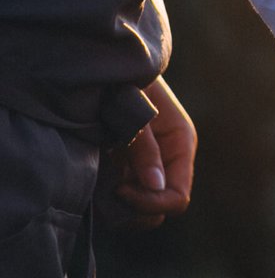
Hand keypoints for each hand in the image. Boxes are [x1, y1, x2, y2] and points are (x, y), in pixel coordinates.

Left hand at [112, 76, 195, 228]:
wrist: (98, 66)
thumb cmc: (121, 81)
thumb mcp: (136, 110)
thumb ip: (145, 148)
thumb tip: (155, 186)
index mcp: (179, 145)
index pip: (177, 196)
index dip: (151, 202)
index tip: (119, 188)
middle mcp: (166, 162)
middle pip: (159, 210)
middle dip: (134, 208)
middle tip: (107, 188)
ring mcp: (144, 168)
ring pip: (139, 212)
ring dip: (117, 207)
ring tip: (97, 182)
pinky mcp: (122, 169)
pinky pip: (119, 202)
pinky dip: (105, 200)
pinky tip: (91, 179)